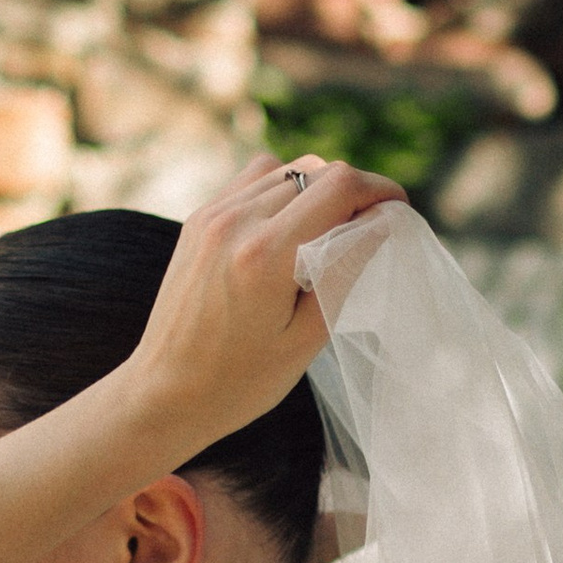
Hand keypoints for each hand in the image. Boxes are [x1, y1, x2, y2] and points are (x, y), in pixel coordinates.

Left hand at [124, 154, 406, 456]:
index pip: (339, 187)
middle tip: (370, 228)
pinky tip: (290, 229)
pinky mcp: (199, 220)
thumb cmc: (240, 382)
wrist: (164, 394)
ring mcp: (212, 215)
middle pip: (317, 171)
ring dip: (317, 188)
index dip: (380, 191)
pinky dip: (283, 191)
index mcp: (266, 255)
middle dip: (354, 191)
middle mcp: (235, 222)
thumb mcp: (306, 339)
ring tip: (329, 229)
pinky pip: (253, 180)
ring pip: (286, 169)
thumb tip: (382, 223)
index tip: (398, 214)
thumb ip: (345, 272)